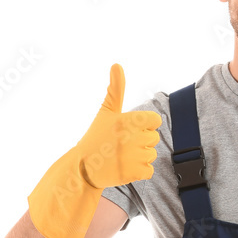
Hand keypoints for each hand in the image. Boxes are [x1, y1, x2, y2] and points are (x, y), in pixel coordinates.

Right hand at [77, 63, 161, 188]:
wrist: (82, 168)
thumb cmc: (96, 136)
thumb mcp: (106, 112)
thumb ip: (115, 89)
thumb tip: (117, 65)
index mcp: (129, 120)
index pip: (155, 120)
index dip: (144, 125)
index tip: (129, 130)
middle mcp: (132, 137)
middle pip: (154, 138)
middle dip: (141, 142)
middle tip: (121, 145)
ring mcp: (133, 156)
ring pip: (152, 154)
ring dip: (139, 157)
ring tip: (121, 156)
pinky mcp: (133, 173)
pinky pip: (149, 170)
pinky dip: (139, 171)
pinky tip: (124, 167)